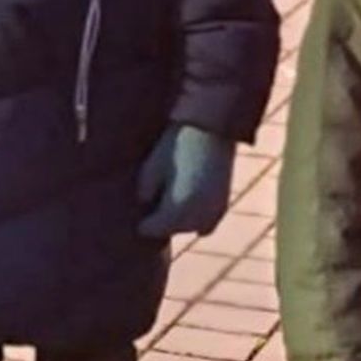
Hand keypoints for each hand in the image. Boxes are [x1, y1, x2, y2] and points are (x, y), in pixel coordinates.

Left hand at [136, 124, 234, 239]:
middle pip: (171, 230)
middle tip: (151, 207)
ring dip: (179, 222)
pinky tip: (188, 206)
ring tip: (169, 203)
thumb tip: (144, 207)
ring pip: (190, 229)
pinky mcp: (224, 204)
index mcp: (177, 209)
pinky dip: (196, 220)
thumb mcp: (150, 168)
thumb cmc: (176, 144)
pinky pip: (206, 225)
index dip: (141, 222)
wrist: (211, 129)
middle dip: (160, 222)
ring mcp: (214, 212)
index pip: (150, 229)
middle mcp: (197, 217)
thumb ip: (145, 194)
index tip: (137, 213)